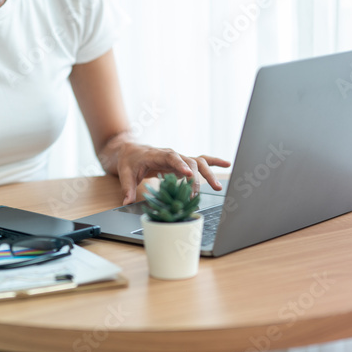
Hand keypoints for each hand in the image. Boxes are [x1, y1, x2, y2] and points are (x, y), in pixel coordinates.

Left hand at [114, 143, 231, 204]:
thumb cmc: (129, 160)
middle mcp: (172, 155)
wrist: (132, 150)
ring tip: (218, 186)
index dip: (181, 165)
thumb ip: (127, 187)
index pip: (171, 157)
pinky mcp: (183, 164)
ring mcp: (179, 159)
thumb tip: (127, 202)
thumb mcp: (125, 173)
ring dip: (209, 173)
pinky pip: (201, 160)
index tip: (189, 174)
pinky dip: (214, 161)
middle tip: (203, 190)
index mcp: (158, 155)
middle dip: (198, 176)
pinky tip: (227, 164)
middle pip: (190, 161)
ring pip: (198, 162)